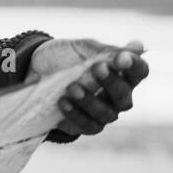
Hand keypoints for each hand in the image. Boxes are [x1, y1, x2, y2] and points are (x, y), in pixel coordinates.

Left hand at [27, 38, 148, 138]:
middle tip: (97, 68)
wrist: (33, 70)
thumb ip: (107, 50)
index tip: (121, 58)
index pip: (139, 71)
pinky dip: (76, 114)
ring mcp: (104, 112)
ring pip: (107, 113)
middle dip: (112, 82)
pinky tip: (63, 102)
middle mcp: (118, 96)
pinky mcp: (88, 126)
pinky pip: (89, 125)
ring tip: (72, 87)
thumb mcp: (82, 48)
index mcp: (121, 73)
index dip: (134, 66)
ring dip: (90, 100)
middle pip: (124, 95)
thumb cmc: (64, 57)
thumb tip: (139, 46)